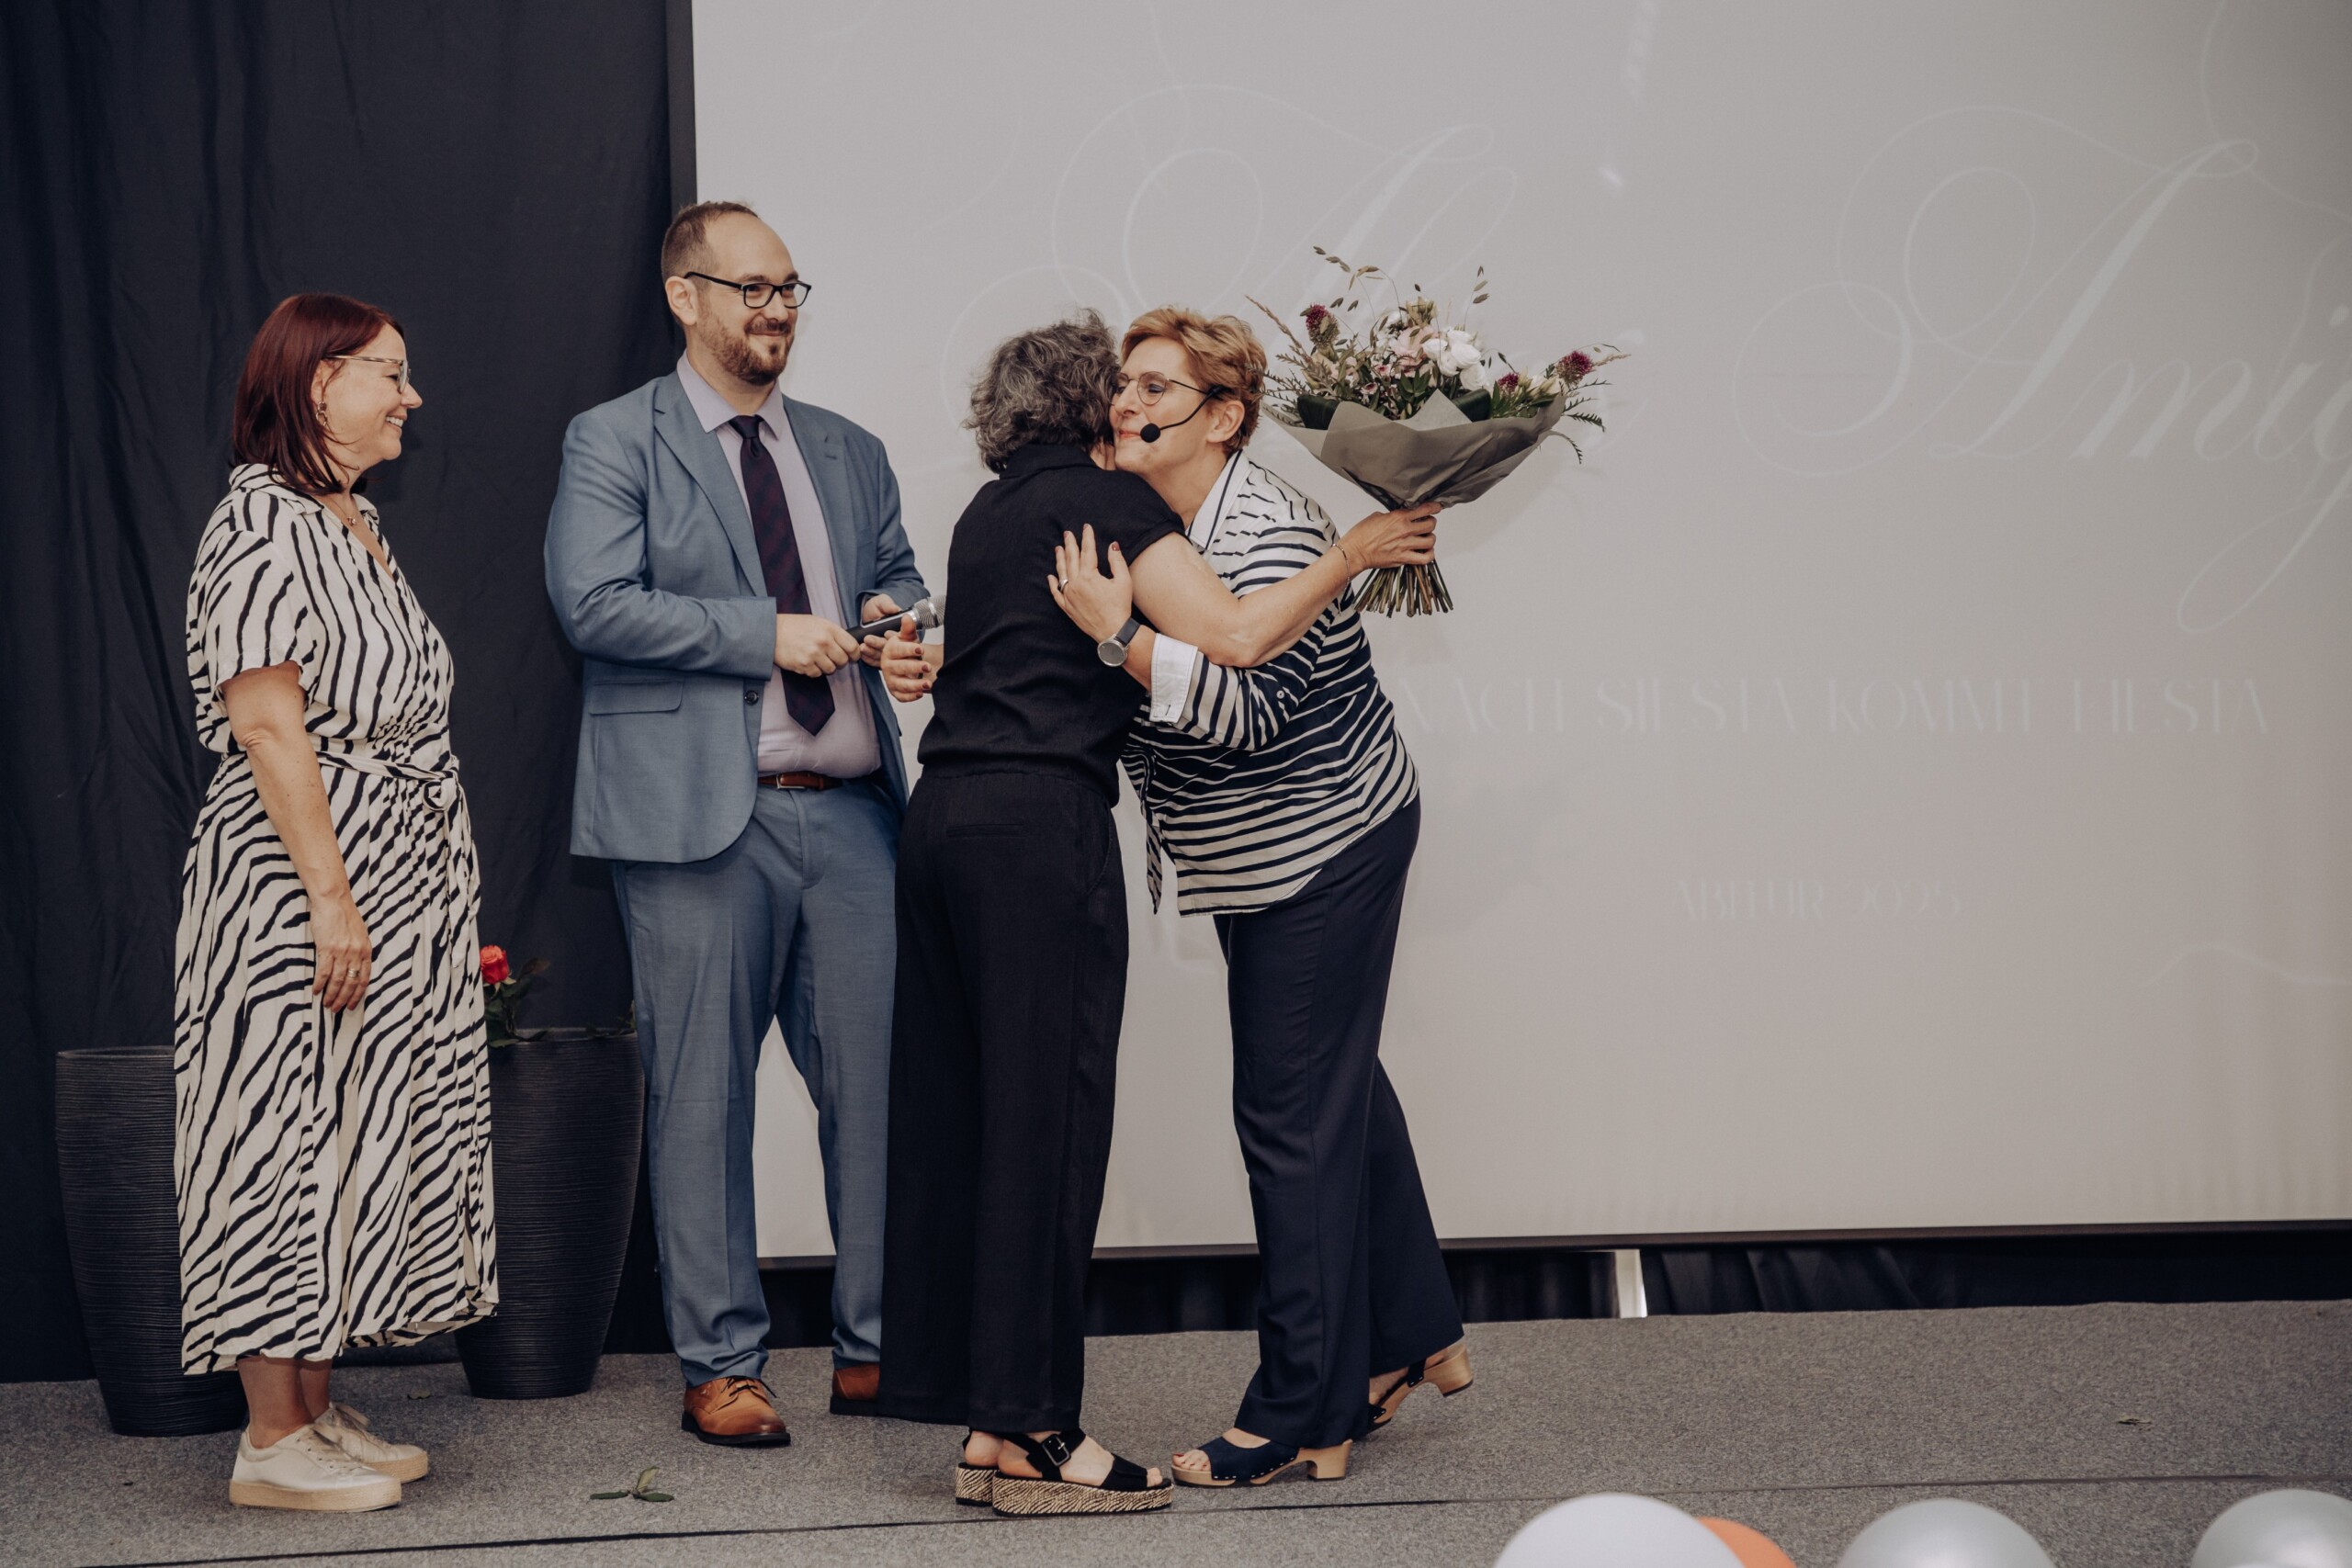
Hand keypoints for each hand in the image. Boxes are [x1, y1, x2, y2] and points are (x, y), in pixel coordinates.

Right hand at [310, 891, 370, 1012]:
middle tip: (337, 1009)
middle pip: (351, 983)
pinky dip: (320, 984)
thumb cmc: (345, 915)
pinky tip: (316, 991)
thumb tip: (355, 966)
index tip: (353, 1005)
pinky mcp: (327, 948)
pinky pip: (324, 972)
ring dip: (332, 995)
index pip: (364, 978)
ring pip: (338, 981)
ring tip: (327, 1004)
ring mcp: (342, 952)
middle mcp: (356, 953)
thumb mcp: (360, 934)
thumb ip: (359, 950)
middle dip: (344, 999)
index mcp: (366, 950)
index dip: (358, 994)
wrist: (333, 901)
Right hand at [775, 612, 861, 676]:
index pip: (852, 646)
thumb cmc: (794, 626)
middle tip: (831, 658)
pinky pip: (817, 674)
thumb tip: (849, 645)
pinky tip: (807, 661)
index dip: (855, 654)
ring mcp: (813, 654)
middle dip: (839, 662)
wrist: (772, 631)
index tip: (852, 656)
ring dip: (826, 667)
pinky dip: (813, 670)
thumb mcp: (818, 622)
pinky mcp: (804, 665)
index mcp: (829, 629)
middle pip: (843, 661)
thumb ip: (833, 633)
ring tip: (816, 658)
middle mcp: (823, 641)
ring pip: (831, 669)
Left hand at [857, 594, 903, 667]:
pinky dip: (868, 659)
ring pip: (882, 656)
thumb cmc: (877, 608)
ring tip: (862, 646)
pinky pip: (874, 661)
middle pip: (891, 648)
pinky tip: (862, 654)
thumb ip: (888, 605)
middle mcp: (896, 643)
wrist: (867, 615)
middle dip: (879, 644)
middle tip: (868, 639)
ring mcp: (887, 652)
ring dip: (872, 652)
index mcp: (901, 631)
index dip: (894, 636)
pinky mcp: (878, 657)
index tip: (886, 632)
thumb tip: (895, 609)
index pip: (901, 636)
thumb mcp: (882, 602)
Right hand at [880, 616, 933, 701]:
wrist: (909, 662)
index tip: (920, 649)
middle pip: (900, 668)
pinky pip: (902, 697)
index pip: (898, 650)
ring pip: (902, 684)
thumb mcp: (909, 638)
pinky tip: (921, 693)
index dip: (909, 650)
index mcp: (889, 650)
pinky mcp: (896, 692)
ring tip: (928, 684)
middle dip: (914, 668)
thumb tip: (907, 618)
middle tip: (928, 666)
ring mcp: (891, 680)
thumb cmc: (908, 650)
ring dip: (915, 685)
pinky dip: (911, 697)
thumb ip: (908, 629)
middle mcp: (888, 666)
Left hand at [1048, 524, 1133, 642]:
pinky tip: (1051, 576)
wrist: (1113, 631)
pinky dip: (1053, 584)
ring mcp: (1070, 596)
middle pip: (1071, 559)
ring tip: (1058, 549)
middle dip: (1070, 544)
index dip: (1087, 537)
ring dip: (1060, 559)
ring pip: (1062, 573)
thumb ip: (1117, 561)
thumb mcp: (1124, 581)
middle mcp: (1076, 584)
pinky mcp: (1068, 607)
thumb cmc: (1120, 606)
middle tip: (1067, 533)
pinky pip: (1057, 593)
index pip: (1087, 551)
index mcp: (1089, 576)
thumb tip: (1112, 545)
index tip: (1086, 527)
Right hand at [1337, 502, 1440, 570]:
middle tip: (1427, 524)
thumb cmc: (1361, 535)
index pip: (1424, 509)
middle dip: (1431, 523)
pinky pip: (1425, 558)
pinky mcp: (1403, 558)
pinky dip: (1429, 555)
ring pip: (1431, 540)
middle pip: (1431, 524)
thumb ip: (1392, 516)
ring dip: (1430, 539)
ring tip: (1425, 539)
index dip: (1434, 507)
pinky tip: (1426, 552)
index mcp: (1398, 517)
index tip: (1437, 508)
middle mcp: (1404, 530)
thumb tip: (1400, 517)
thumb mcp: (1376, 517)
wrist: (1354, 552)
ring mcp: (1405, 545)